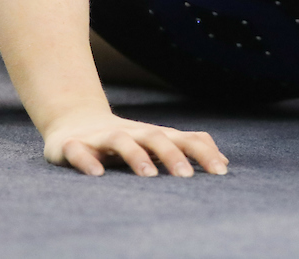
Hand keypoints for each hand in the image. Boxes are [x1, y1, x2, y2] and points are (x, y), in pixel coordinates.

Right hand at [42, 110, 228, 177]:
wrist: (74, 122)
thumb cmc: (126, 139)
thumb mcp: (158, 143)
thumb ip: (189, 149)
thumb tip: (226, 162)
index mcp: (153, 135)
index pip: (184, 139)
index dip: (203, 153)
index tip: (221, 172)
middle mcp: (131, 133)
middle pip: (156, 137)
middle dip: (172, 155)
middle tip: (186, 177)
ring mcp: (101, 137)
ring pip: (121, 141)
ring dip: (136, 156)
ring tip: (149, 175)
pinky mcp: (72, 146)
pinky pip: (79, 152)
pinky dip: (88, 161)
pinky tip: (97, 174)